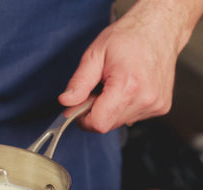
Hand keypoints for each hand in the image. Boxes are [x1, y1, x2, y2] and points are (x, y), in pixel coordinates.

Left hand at [58, 1, 200, 132]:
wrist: (160, 28)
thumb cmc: (128, 38)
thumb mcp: (95, 55)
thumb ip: (79, 82)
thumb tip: (66, 103)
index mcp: (128, 85)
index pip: (98, 123)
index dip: (83, 119)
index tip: (78, 106)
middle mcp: (145, 99)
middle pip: (107, 124)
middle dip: (95, 112)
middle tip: (98, 89)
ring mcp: (154, 105)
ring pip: (118, 122)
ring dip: (109, 110)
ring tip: (115, 86)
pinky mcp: (160, 107)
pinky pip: (131, 117)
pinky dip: (123, 108)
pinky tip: (128, 89)